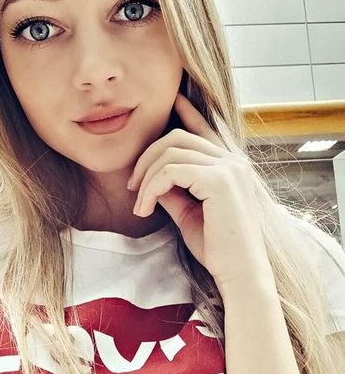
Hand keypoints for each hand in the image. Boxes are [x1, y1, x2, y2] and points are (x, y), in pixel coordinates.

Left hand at [127, 92, 273, 293]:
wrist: (240, 274)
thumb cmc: (217, 248)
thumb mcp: (188, 212)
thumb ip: (173, 189)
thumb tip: (151, 177)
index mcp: (230, 166)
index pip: (203, 130)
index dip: (186, 112)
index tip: (172, 99)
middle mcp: (233, 160)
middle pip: (177, 138)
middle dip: (147, 158)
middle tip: (132, 186)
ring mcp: (229, 167)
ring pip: (171, 151)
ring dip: (146, 177)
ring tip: (139, 204)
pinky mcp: (220, 180)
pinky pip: (171, 171)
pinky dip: (151, 188)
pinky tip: (145, 209)